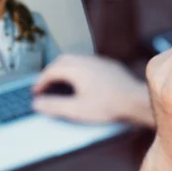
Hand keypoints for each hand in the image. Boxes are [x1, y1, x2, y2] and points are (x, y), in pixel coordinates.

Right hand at [32, 55, 149, 124]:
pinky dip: (77, 69)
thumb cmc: (109, 105)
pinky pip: (87, 62)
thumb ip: (54, 106)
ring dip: (64, 69)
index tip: (36, 91)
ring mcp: (99, 61)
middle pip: (61, 61)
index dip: (41, 81)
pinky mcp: (108, 65)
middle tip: (45, 84)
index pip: (51, 71)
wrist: (135, 100)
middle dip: (50, 72)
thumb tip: (37, 104)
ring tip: (60, 82)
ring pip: (75, 59)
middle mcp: (86, 60)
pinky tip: (81, 81)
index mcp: (76, 69)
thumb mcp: (77, 110)